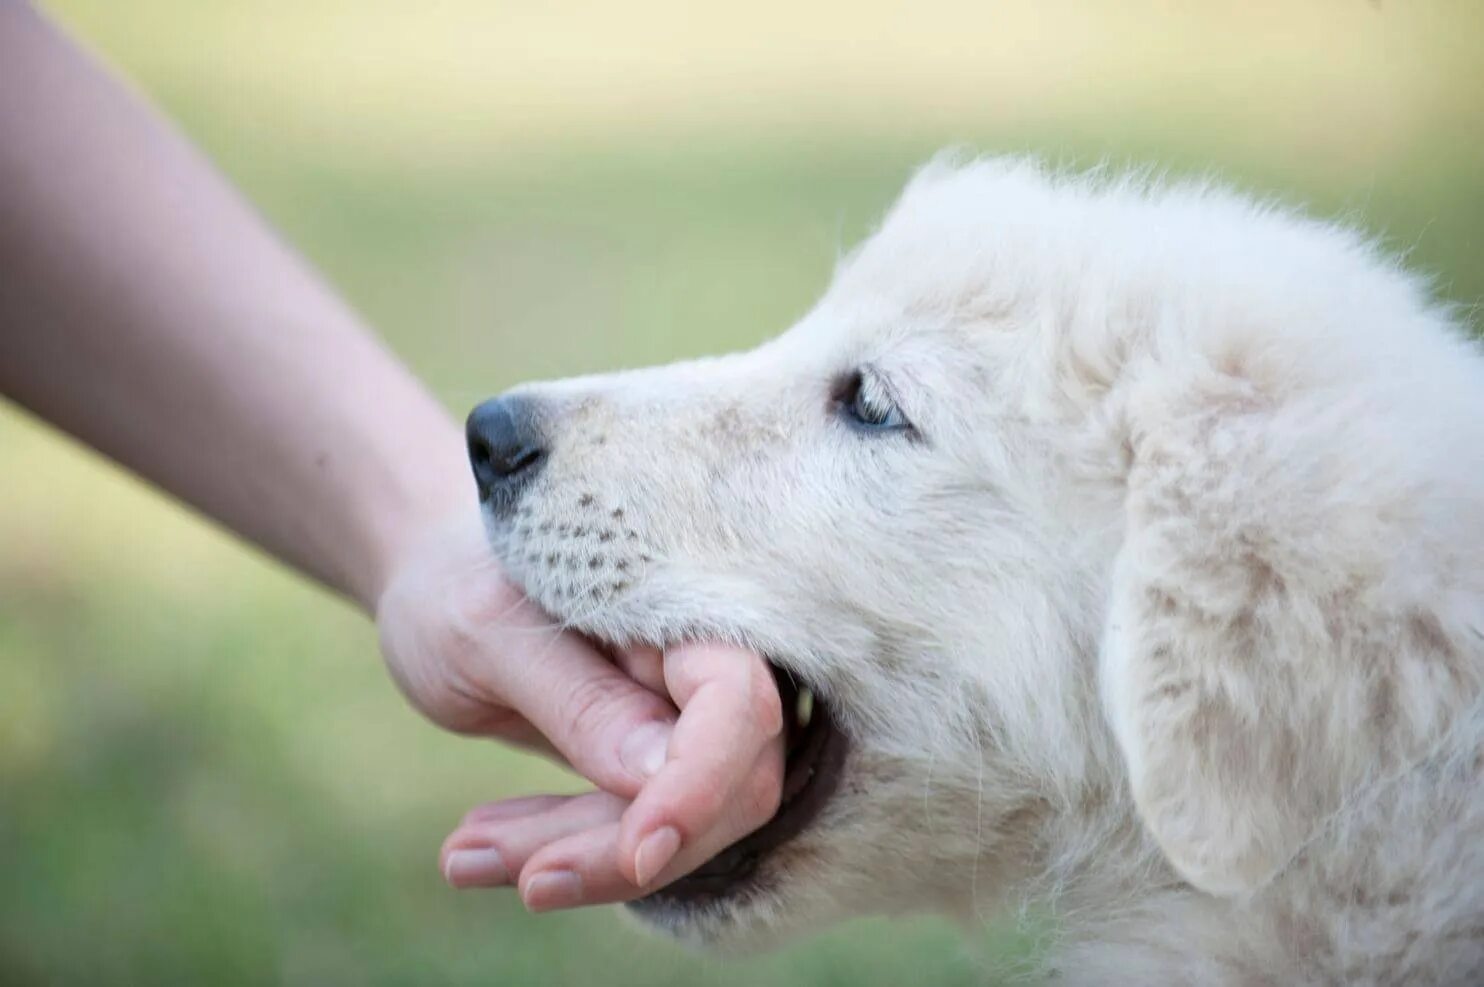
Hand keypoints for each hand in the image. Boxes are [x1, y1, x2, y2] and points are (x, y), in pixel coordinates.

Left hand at [376, 517, 785, 908]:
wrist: (436, 581)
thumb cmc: (456, 584)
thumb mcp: (488, 635)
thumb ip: (580, 701)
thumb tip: (659, 779)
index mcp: (682, 606)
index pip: (737, 704)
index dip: (700, 785)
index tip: (637, 853)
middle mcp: (702, 662)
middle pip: (723, 786)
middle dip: (617, 843)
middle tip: (491, 866)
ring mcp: (683, 716)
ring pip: (677, 824)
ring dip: (575, 856)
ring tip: (460, 855)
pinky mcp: (651, 762)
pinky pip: (632, 827)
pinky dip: (560, 849)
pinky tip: (474, 848)